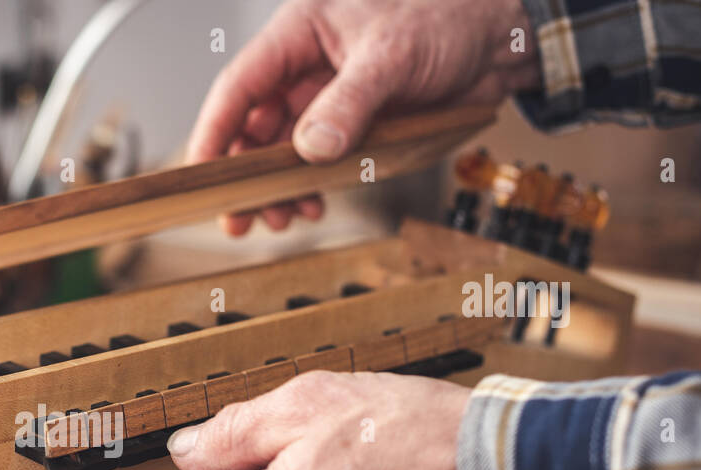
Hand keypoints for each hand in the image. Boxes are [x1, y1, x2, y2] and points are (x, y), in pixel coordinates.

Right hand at [188, 0, 540, 234]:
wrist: (500, 36)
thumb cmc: (449, 14)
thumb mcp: (392, 56)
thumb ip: (348, 103)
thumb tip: (311, 147)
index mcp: (301, 31)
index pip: (240, 85)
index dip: (215, 132)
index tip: (200, 175)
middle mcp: (306, 64)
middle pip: (254, 125)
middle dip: (244, 174)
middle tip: (238, 218)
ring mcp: (327, 95)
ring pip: (282, 149)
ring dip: (276, 188)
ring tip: (280, 218)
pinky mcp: (352, 121)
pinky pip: (316, 159)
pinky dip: (309, 186)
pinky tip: (312, 204)